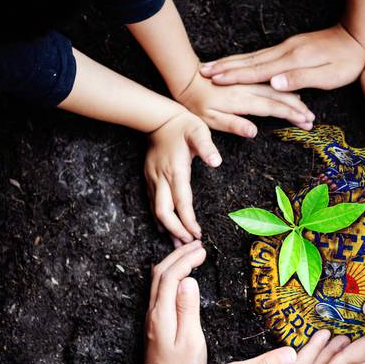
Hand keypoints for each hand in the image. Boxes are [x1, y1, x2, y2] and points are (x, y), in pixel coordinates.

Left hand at [140, 241, 207, 363]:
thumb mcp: (190, 340)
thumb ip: (188, 309)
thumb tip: (189, 280)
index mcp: (162, 313)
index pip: (172, 275)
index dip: (186, 260)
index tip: (203, 251)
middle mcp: (154, 311)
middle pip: (161, 272)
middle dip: (179, 255)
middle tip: (198, 245)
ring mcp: (152, 316)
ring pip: (158, 279)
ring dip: (173, 262)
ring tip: (191, 253)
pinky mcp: (155, 321)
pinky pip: (160, 289)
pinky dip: (171, 274)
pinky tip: (181, 275)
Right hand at [146, 110, 220, 245]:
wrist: (158, 118)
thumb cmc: (183, 125)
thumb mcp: (198, 131)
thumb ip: (206, 147)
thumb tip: (216, 161)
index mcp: (176, 170)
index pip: (182, 202)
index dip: (188, 221)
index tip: (197, 234)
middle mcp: (162, 178)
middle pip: (164, 212)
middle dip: (175, 230)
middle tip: (188, 243)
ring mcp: (153, 179)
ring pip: (155, 210)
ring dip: (167, 228)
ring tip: (177, 244)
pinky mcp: (148, 178)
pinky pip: (152, 203)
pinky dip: (159, 218)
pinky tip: (165, 228)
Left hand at [175, 67, 313, 137]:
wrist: (187, 79)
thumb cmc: (196, 104)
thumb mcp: (211, 120)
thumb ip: (233, 125)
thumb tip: (254, 132)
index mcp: (242, 101)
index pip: (272, 108)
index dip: (291, 115)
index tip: (306, 122)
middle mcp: (248, 90)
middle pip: (280, 98)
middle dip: (298, 109)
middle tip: (312, 120)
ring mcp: (249, 84)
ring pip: (277, 90)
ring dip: (294, 100)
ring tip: (306, 110)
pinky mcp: (247, 81)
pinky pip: (270, 85)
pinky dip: (284, 90)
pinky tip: (292, 94)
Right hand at [199, 24, 364, 91]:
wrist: (357, 36)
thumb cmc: (347, 61)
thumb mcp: (327, 76)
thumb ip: (299, 78)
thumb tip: (274, 84)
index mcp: (291, 61)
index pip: (257, 70)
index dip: (235, 77)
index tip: (215, 80)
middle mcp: (284, 52)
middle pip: (249, 61)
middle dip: (225, 68)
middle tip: (203, 72)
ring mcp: (286, 48)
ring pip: (253, 56)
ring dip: (232, 63)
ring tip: (213, 66)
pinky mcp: (289, 48)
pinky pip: (260, 55)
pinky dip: (245, 60)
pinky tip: (239, 63)